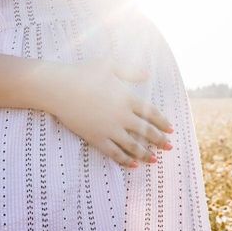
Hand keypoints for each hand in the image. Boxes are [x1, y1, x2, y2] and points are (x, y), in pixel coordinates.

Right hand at [40, 56, 173, 168]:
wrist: (59, 87)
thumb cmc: (83, 73)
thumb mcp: (109, 65)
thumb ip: (130, 71)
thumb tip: (148, 74)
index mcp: (127, 97)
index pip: (151, 113)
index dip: (163, 122)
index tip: (171, 129)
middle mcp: (121, 115)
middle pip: (146, 131)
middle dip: (160, 140)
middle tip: (170, 147)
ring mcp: (109, 128)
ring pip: (133, 145)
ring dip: (146, 154)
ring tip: (154, 160)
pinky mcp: (96, 138)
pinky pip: (114, 152)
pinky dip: (125, 160)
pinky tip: (133, 165)